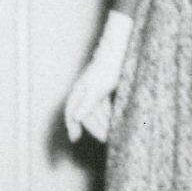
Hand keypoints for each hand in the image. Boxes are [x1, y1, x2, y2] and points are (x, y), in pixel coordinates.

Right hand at [62, 11, 134, 144]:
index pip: (71, 111)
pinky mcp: (106, 88)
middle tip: (104, 140)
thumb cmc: (108, 67)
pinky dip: (109, 115)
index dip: (71, 126)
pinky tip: (116, 122)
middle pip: (86, 114)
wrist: (120, 51)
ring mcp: (96, 89)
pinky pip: (105, 106)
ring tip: (112, 134)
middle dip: (94, 128)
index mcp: (80, 90)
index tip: (75, 139)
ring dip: (103, 123)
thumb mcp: (98, 88)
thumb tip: (75, 118)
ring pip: (97, 111)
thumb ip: (86, 103)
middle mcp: (85, 91)